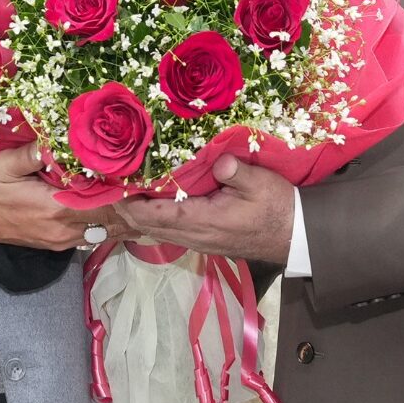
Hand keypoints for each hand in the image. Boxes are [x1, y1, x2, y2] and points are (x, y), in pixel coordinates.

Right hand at [0, 144, 136, 250]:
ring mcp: (63, 240)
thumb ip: (34, 153)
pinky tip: (126, 219)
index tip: (146, 182)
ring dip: (125, 220)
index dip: (125, 194)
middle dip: (132, 208)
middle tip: (157, 193)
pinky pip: (92, 237)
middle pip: (109, 220)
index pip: (101, 202)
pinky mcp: (59, 244)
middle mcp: (64, 228)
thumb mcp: (5, 165)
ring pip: (104, 231)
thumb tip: (56, 141)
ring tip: (149, 206)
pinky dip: (110, 227)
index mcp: (56, 207)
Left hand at [115, 155, 293, 262]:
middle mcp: (196, 236)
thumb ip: (236, 172)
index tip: (114, 189)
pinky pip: (170, 232)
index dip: (132, 204)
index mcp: (204, 221)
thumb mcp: (262, 184)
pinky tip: (149, 205)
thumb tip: (218, 161)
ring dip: (138, 216)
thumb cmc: (279, 208)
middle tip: (108, 189)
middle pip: (149, 227)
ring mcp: (199, 241)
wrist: (295, 236)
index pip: (157, 215)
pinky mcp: (205, 240)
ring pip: (157, 232)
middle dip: (127, 210)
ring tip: (121, 195)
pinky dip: (153, 220)